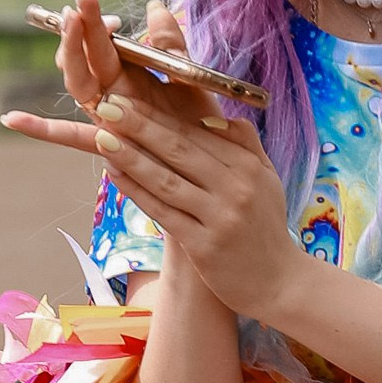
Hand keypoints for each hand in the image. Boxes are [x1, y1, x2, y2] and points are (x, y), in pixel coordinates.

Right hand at [0, 0, 187, 156]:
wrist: (211, 164)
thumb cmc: (199, 121)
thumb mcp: (188, 75)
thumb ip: (170, 43)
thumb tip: (154, 7)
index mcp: (127, 71)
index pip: (102, 40)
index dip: (94, 21)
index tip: (92, 3)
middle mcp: (109, 91)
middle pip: (82, 56)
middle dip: (77, 28)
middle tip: (77, 4)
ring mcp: (104, 115)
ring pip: (76, 82)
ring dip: (68, 53)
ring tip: (67, 24)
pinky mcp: (105, 142)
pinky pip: (69, 136)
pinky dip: (39, 130)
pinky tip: (11, 120)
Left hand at [89, 84, 300, 326]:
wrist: (279, 283)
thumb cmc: (266, 228)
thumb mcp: (267, 178)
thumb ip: (245, 143)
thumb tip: (209, 118)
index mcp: (247, 166)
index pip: (196, 133)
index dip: (159, 115)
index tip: (130, 98)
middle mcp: (235, 188)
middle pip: (179, 150)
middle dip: (140, 125)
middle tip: (108, 105)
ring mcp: (219, 218)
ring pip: (166, 180)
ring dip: (131, 157)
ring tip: (102, 136)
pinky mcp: (204, 247)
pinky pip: (163, 213)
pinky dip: (137, 192)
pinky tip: (115, 175)